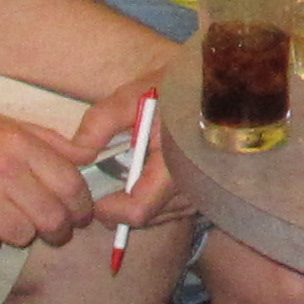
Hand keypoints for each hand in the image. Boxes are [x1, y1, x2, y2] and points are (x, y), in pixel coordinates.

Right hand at [0, 98, 96, 258]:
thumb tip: (88, 156)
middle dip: (58, 230)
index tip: (80, 215)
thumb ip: (47, 141)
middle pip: (52, 218)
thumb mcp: (1, 121)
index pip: (70, 184)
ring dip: (17, 234)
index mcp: (17, 142)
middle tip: (52, 231)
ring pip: (21, 237)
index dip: (82, 206)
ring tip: (3, 219)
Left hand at [72, 75, 194, 229]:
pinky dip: (157, 196)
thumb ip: (102, 121)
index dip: (110, 210)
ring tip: (134, 168)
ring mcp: (202, 193)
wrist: (224, 86)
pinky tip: (154, 169)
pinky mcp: (207, 191)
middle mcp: (192, 188)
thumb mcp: (136, 96)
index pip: (137, 211)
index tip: (96, 196)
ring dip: (139, 200)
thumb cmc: (180, 90)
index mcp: (173, 167)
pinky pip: (174, 207)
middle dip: (121, 206)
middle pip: (146, 218)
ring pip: (160, 215)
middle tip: (109, 178)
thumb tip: (79, 152)